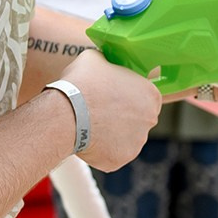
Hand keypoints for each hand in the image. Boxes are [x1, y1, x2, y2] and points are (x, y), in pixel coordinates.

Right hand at [60, 51, 160, 171]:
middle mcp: (150, 120)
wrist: (66, 113)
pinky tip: (85, 138)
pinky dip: (100, 150)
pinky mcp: (120, 159)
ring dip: (111, 134)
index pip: (145, 96)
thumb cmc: (82, 83)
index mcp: (151, 94)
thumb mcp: (95, 58)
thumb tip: (104, 63)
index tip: (111, 95)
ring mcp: (137, 143)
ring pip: (124, 138)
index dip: (127, 95)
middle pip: (137, 119)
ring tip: (88, 125)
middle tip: (98, 111)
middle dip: (121, 116)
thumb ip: (108, 63)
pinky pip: (111, 154)